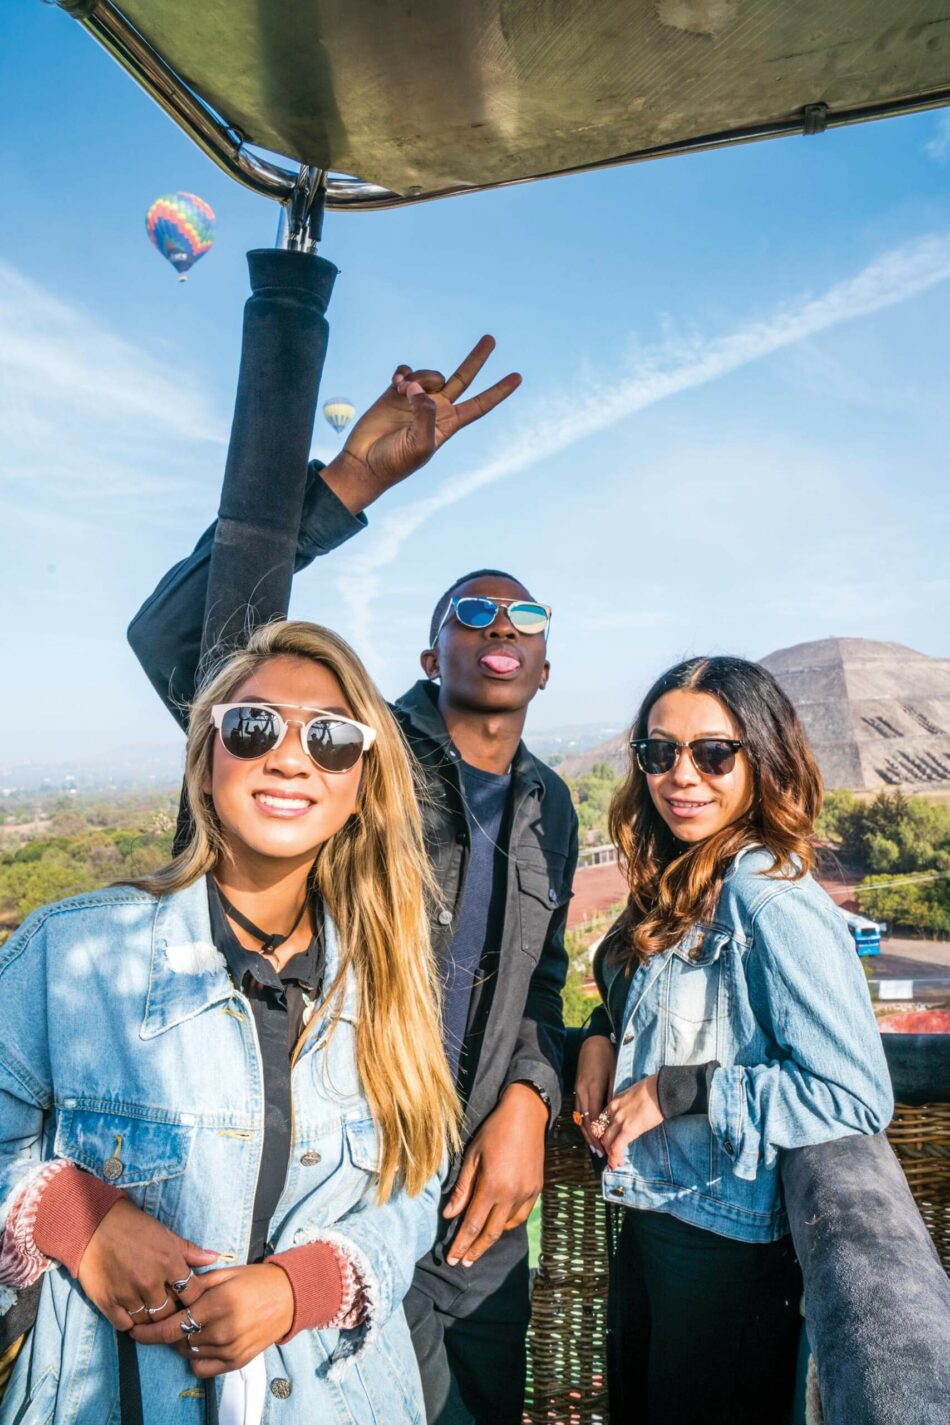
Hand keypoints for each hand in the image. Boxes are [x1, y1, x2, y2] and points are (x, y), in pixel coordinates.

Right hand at [78, 1199, 217, 1329]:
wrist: (93, 1224)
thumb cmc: (133, 1226)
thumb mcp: (165, 1233)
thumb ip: (189, 1250)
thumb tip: (214, 1258)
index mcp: (169, 1262)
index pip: (192, 1294)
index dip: (194, 1299)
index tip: (189, 1299)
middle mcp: (150, 1282)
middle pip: (171, 1314)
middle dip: (174, 1313)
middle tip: (171, 1310)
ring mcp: (128, 1294)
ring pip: (149, 1323)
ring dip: (152, 1320)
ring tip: (152, 1314)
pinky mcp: (107, 1302)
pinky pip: (125, 1325)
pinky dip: (131, 1323)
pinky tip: (133, 1314)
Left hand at [131, 1264, 293, 1377]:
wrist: (291, 1297)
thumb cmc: (257, 1280)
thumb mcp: (226, 1273)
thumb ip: (196, 1284)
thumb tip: (168, 1293)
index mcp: (219, 1303)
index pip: (173, 1326)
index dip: (149, 1331)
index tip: (134, 1330)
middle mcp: (223, 1330)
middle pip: (178, 1341)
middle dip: (167, 1332)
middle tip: (169, 1319)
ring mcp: (231, 1349)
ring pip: (189, 1353)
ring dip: (183, 1341)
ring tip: (192, 1325)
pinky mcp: (237, 1362)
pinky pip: (202, 1367)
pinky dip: (196, 1356)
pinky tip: (202, 1340)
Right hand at [321, 335, 520, 513]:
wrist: (364, 463)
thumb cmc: (395, 462)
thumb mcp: (419, 445)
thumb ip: (426, 415)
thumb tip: (419, 388)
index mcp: (449, 424)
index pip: (480, 405)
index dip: (499, 391)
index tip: (517, 377)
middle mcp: (436, 408)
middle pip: (464, 378)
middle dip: (477, 359)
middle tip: (491, 339)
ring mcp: (416, 399)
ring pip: (430, 373)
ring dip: (418, 376)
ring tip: (402, 390)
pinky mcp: (395, 393)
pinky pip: (406, 372)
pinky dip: (403, 373)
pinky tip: (396, 384)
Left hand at [443, 1082, 546, 1267]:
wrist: (526, 1116)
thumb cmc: (494, 1132)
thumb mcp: (472, 1157)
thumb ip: (462, 1189)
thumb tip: (449, 1215)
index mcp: (492, 1186)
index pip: (472, 1224)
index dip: (461, 1244)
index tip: (451, 1258)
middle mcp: (511, 1195)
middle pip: (490, 1232)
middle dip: (474, 1250)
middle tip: (462, 1263)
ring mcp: (526, 1193)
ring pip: (507, 1227)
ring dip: (491, 1240)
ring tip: (477, 1248)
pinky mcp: (536, 1189)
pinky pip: (520, 1215)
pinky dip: (508, 1225)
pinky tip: (498, 1226)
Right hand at [573, 1034, 615, 1156]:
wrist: (592, 1043)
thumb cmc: (606, 1057)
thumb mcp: (613, 1074)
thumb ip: (613, 1093)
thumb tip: (614, 1113)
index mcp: (593, 1088)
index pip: (593, 1117)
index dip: (599, 1134)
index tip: (606, 1147)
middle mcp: (583, 1092)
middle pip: (585, 1121)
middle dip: (592, 1139)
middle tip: (601, 1153)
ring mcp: (578, 1091)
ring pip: (580, 1118)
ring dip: (587, 1134)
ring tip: (595, 1148)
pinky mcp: (578, 1090)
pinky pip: (579, 1111)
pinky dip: (584, 1123)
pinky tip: (589, 1131)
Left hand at [594, 1075, 663, 1171]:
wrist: (660, 1090)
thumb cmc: (653, 1090)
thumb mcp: (633, 1095)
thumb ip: (628, 1106)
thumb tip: (633, 1114)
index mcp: (614, 1102)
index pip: (601, 1120)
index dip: (603, 1132)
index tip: (607, 1140)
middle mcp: (613, 1111)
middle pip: (601, 1132)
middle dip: (604, 1145)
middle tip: (610, 1153)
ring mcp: (619, 1121)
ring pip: (607, 1141)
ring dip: (609, 1154)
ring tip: (614, 1162)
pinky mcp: (628, 1129)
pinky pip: (616, 1147)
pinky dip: (614, 1158)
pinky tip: (615, 1165)